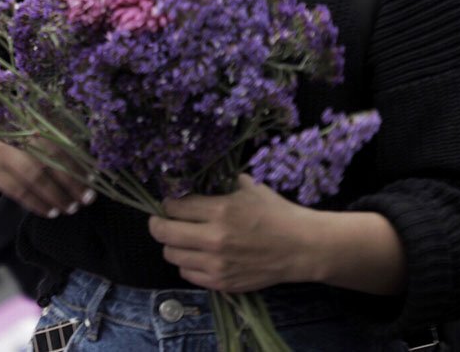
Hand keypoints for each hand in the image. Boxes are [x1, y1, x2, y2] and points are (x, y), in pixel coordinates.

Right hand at [0, 131, 93, 219]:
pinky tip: (50, 211)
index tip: (94, 179)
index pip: (59, 144)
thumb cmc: (10, 141)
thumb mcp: (28, 134)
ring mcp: (1, 152)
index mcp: (29, 123)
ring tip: (71, 208)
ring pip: (34, 177)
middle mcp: (15, 134)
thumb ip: (52, 143)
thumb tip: (87, 165)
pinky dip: (36, 203)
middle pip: (48, 160)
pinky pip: (18, 191)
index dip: (77, 162)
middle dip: (70, 182)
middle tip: (87, 199)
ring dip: (55, 196)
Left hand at [149, 175, 312, 292]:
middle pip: (164, 233)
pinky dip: (188, 264)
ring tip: (182, 239)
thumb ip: (226, 183)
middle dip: (158, 224)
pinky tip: (197, 256)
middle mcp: (214, 238)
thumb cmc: (278, 214)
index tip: (170, 203)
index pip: (174, 207)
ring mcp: (216, 264)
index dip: (168, 204)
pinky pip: (188, 274)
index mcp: (220, 210)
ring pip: (172, 255)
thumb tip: (205, 176)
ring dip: (173, 245)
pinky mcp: (222, 283)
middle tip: (161, 221)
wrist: (302, 248)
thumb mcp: (251, 189)